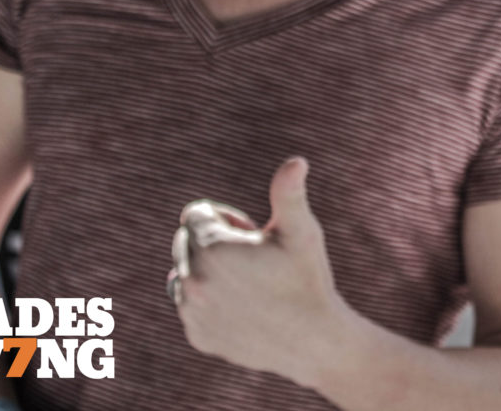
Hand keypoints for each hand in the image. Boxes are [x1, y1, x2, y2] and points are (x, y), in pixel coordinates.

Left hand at [171, 157, 348, 377]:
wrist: (314, 340)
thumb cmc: (308, 278)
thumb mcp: (301, 232)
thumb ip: (289, 193)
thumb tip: (297, 161)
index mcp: (211, 249)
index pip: (195, 214)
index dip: (229, 220)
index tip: (254, 235)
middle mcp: (191, 282)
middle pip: (186, 242)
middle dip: (215, 244)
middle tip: (256, 260)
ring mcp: (192, 312)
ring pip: (186, 274)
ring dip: (209, 273)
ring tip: (250, 285)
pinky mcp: (197, 336)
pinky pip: (192, 306)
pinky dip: (211, 302)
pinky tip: (245, 310)